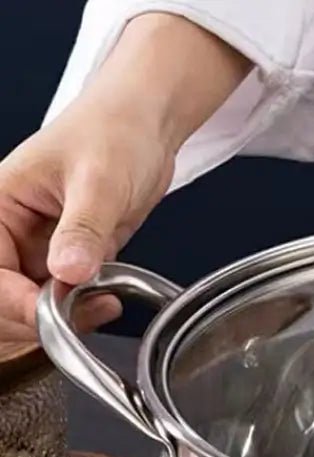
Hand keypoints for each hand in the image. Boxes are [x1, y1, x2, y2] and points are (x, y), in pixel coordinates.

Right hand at [0, 94, 174, 341]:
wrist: (145, 128)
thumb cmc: (114, 133)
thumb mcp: (100, 181)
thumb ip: (82, 229)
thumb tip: (66, 271)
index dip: (15, 302)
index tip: (52, 313)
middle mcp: (9, 230)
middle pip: (3, 296)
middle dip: (38, 315)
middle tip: (83, 313)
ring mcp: (37, 248)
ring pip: (33, 305)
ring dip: (64, 317)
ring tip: (103, 304)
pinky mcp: (66, 260)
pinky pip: (64, 299)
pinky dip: (82, 310)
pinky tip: (108, 301)